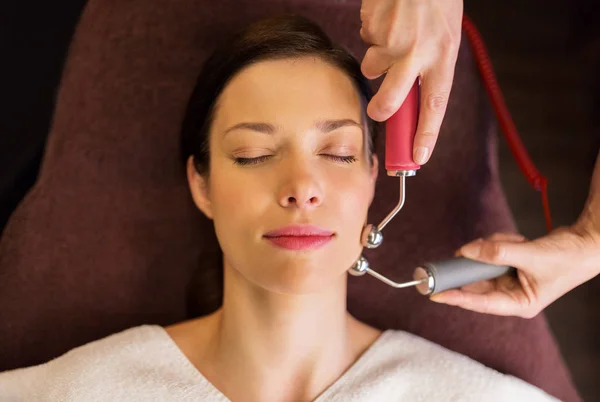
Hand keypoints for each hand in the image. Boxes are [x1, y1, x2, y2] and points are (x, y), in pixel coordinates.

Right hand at [360, 0, 462, 163]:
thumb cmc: (436, 0)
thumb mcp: (446, 36)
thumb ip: (431, 66)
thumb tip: (410, 96)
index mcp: (443, 55)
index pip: (435, 105)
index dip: (425, 134)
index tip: (419, 156)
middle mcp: (418, 51)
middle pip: (391, 99)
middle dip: (381, 110)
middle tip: (378, 110)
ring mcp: (392, 39)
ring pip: (372, 67)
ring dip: (378, 58)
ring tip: (393, 35)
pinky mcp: (372, 26)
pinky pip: (365, 40)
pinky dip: (373, 34)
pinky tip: (387, 18)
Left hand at [430, 224, 599, 317]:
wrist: (585, 243)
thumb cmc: (567, 258)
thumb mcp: (529, 255)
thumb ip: (496, 253)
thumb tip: (466, 251)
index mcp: (519, 303)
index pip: (481, 303)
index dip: (457, 298)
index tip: (435, 294)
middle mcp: (512, 295)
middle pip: (477, 281)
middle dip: (475, 263)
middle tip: (461, 253)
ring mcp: (510, 279)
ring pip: (483, 263)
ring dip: (494, 248)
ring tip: (516, 242)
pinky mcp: (509, 266)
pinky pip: (492, 253)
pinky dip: (500, 243)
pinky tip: (518, 240)